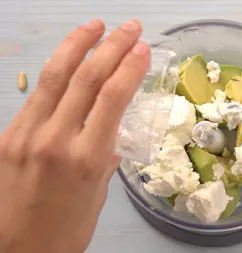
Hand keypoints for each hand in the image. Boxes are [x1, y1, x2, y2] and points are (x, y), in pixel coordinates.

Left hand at [0, 19, 149, 252]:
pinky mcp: (7, 135)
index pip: (112, 98)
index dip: (130, 67)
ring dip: (77, 45)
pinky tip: (68, 60)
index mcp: (86, 159)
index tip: (143, 49)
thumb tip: (109, 135)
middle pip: (86, 78)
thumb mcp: (97, 197)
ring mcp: (26, 134)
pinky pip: (36, 96)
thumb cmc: (66, 232)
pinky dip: (56, 71)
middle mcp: (55, 139)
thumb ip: (104, 158)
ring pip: (54, 77)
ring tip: (96, 25)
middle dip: (111, 46)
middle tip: (129, 28)